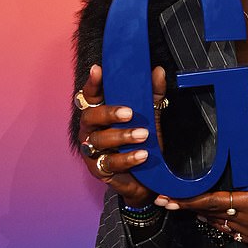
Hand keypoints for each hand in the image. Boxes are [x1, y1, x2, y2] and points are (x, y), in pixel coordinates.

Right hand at [76, 63, 166, 206]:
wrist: (145, 177)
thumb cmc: (141, 141)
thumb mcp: (150, 116)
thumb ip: (153, 94)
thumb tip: (158, 71)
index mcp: (98, 112)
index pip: (90, 95)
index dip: (92, 83)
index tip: (98, 70)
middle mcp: (90, 130)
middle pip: (90, 117)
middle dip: (109, 113)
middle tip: (129, 113)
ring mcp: (91, 150)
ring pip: (99, 140)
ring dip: (122, 136)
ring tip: (143, 135)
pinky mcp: (98, 169)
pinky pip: (110, 163)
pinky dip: (127, 158)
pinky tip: (142, 155)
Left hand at [155, 123, 247, 247]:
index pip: (211, 202)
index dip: (188, 200)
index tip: (169, 199)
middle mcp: (246, 221)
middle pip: (209, 216)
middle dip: (189, 209)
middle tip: (168, 204)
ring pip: (220, 227)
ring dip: (204, 218)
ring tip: (190, 211)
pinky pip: (234, 236)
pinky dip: (222, 228)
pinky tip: (220, 223)